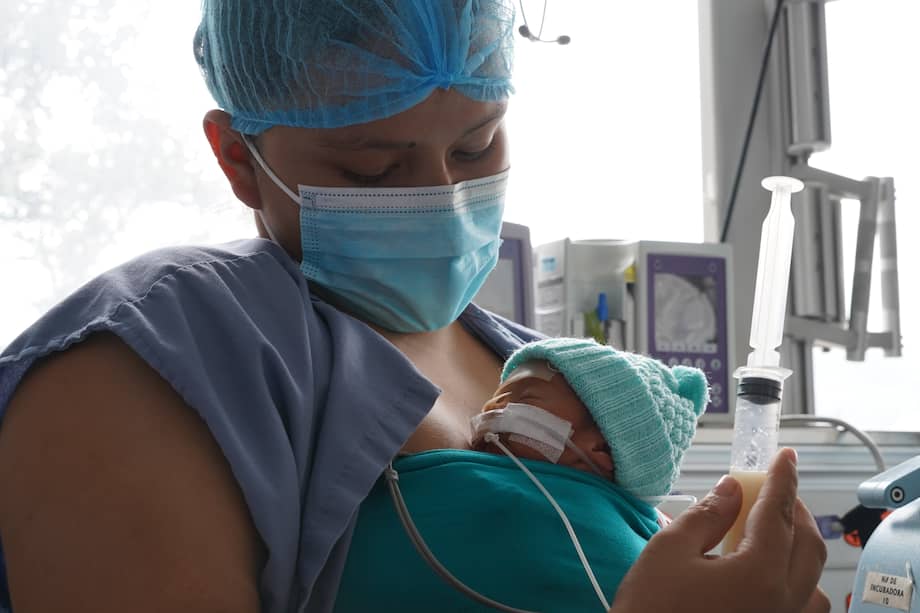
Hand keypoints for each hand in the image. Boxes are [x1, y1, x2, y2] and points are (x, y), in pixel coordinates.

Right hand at [609, 448, 828, 612]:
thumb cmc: (651, 607)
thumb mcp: (669, 550)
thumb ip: (707, 515)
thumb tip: (732, 489)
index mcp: (760, 574)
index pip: (779, 513)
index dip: (782, 480)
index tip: (786, 457)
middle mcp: (783, 602)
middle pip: (808, 546)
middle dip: (795, 511)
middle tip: (774, 490)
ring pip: (814, 582)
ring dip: (801, 549)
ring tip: (775, 532)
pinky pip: (803, 608)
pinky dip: (798, 584)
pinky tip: (772, 576)